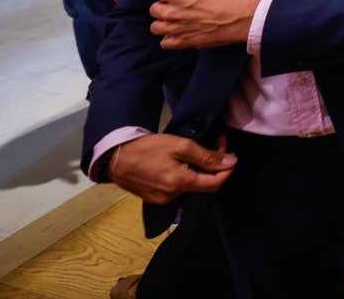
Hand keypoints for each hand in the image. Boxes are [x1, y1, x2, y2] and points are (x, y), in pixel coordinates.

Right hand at [107, 133, 235, 204]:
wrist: (113, 157)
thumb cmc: (147, 148)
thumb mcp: (179, 146)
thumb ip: (206, 156)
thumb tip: (230, 163)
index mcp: (180, 184)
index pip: (215, 183)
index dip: (227, 169)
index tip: (230, 153)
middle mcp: (172, 196)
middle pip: (204, 184)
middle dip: (215, 166)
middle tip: (216, 145)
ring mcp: (162, 199)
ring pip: (191, 186)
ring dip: (200, 170)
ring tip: (199, 151)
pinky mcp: (154, 197)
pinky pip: (178, 188)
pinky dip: (186, 175)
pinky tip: (183, 162)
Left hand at [150, 0, 259, 48]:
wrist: (245, 20)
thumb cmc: (232, 0)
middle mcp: (174, 12)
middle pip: (154, 10)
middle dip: (162, 6)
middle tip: (174, 7)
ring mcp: (178, 29)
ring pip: (156, 27)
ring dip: (163, 23)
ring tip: (174, 21)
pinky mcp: (186, 42)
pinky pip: (166, 43)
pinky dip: (169, 39)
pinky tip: (178, 34)